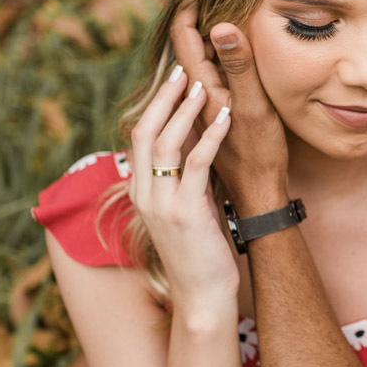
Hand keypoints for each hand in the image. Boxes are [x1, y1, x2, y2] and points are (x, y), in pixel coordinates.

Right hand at [129, 64, 238, 313]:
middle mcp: (144, 195)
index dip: (155, 107)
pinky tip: (226, 116)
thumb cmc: (200, 256)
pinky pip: (196, 163)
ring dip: (185, 109)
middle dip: (164, 98)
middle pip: (145, 132)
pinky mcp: (186, 211)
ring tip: (203, 83)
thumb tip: (194, 154)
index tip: (174, 81)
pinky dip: (211, 135)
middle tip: (183, 69)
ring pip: (166, 143)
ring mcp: (161, 203)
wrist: (202, 297)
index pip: (140, 139)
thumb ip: (183, 184)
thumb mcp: (186, 212)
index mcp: (140, 193)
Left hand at [170, 1, 289, 216]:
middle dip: (197, 11)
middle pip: (188, 42)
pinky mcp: (216, 111)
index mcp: (198, 87)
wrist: (258, 193)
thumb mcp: (252, 107)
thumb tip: (222, 25)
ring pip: (200, 57)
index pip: (183, 35)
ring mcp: (204, 102)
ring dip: (208, 31)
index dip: (188, 4)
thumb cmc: (257, 153)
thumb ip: (238, 67)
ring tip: (220, 4)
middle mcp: (196, 92)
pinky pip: (212, 73)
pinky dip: (219, 53)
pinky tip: (233, 47)